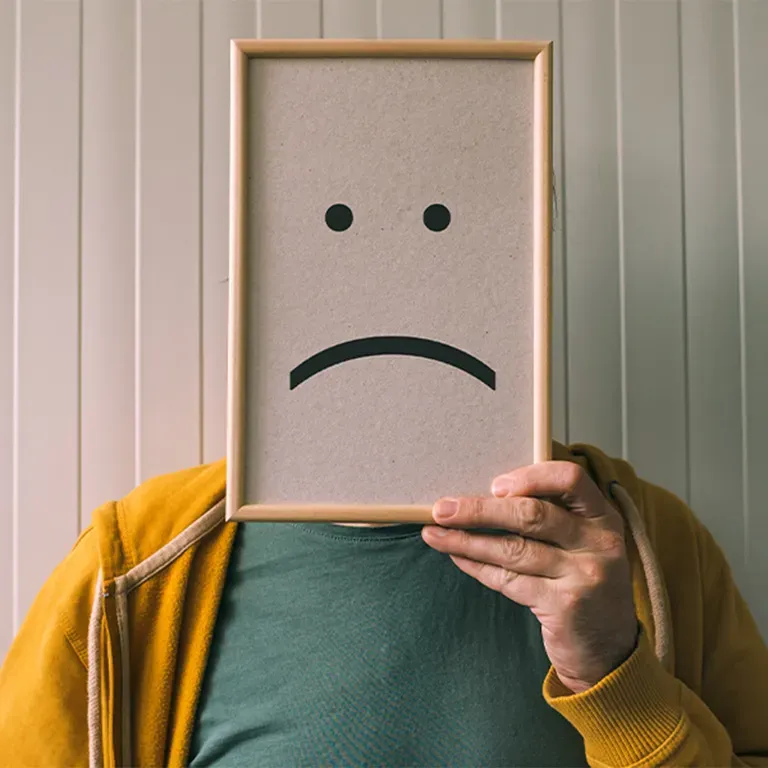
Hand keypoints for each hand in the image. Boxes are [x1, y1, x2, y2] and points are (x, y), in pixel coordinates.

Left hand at [421, 461, 638, 693]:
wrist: (610, 649)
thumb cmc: (584, 583)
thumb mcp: (582, 542)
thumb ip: (552, 515)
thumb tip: (487, 494)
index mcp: (603, 516)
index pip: (570, 478)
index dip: (530, 477)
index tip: (495, 485)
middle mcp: (598, 542)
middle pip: (531, 514)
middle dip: (479, 510)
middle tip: (442, 509)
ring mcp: (584, 575)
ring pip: (513, 549)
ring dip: (466, 540)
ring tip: (434, 533)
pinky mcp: (564, 605)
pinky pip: (509, 579)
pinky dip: (477, 566)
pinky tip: (457, 556)